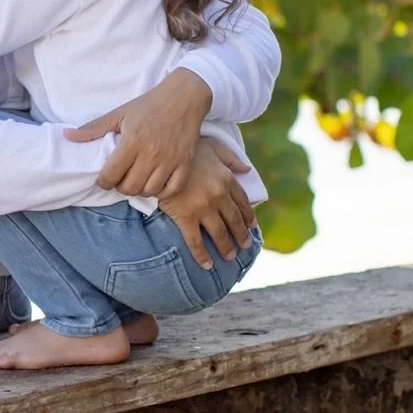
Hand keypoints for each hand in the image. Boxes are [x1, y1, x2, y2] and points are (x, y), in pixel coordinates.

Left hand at [64, 66, 213, 198]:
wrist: (184, 97)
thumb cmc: (149, 105)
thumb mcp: (119, 113)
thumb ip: (92, 129)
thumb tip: (67, 135)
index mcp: (132, 141)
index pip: (111, 175)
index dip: (103, 182)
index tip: (104, 178)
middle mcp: (151, 153)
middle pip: (129, 188)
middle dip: (120, 187)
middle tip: (121, 178)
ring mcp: (170, 160)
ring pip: (149, 191)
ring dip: (139, 190)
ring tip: (137, 179)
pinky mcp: (186, 163)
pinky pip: (172, 189)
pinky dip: (161, 191)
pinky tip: (155, 182)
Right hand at [158, 139, 256, 267]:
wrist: (160, 154)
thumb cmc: (185, 147)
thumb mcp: (212, 146)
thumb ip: (231, 159)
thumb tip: (246, 169)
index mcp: (226, 179)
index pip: (243, 202)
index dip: (248, 215)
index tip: (252, 225)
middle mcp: (219, 196)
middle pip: (234, 221)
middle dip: (241, 235)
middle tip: (245, 246)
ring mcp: (203, 208)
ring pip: (219, 234)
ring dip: (226, 248)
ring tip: (230, 256)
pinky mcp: (185, 217)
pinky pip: (195, 242)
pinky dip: (202, 256)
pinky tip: (207, 265)